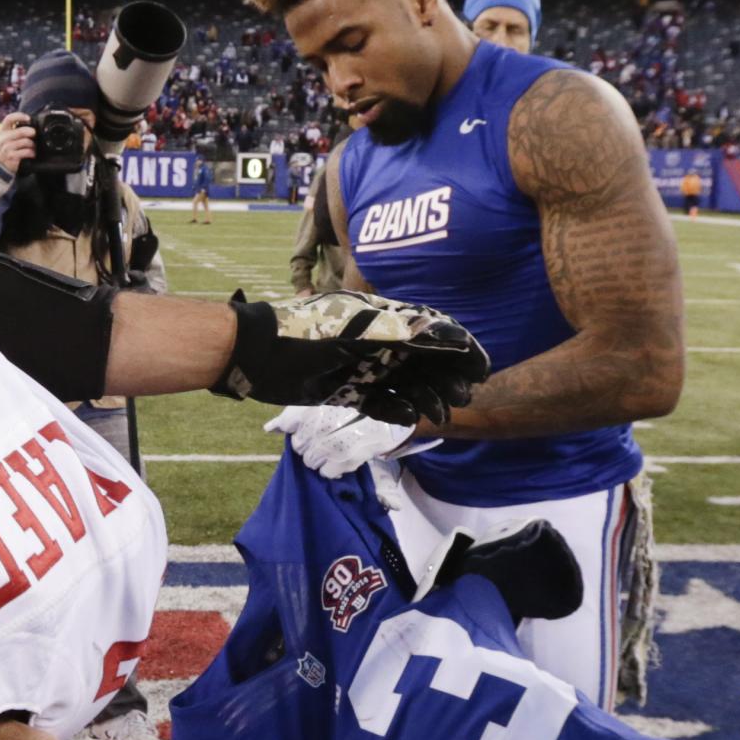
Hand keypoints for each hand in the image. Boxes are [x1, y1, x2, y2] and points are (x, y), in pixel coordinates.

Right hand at [0, 111, 34, 175]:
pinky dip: (32, 153)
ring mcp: (6, 149)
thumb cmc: (8, 146)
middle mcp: (3, 139)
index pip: (9, 119)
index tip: (28, 118)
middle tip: (34, 133)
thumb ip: (17, 129)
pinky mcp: (11, 157)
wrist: (1, 163)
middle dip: (30, 132)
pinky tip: (32, 153)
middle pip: (20, 131)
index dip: (19, 116)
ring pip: (25, 142)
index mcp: (3, 130)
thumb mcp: (9, 136)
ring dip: (32, 144)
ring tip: (33, 146)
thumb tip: (33, 124)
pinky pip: (26, 152)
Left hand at [215, 290, 490, 427]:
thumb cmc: (306, 332)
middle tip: (463, 397)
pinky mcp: (349, 391)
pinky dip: (396, 412)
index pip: (434, 332)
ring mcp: (366, 368)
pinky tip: (408, 418)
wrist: (258, 354)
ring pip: (408, 385)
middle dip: (448, 379)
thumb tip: (450, 334)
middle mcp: (380, 343)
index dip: (461, 349)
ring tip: (439, 413)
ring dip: (427, 398)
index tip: (481, 369)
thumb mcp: (357, 328)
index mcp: (385, 320)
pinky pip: (382, 404)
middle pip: (426, 362)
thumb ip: (402, 331)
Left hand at [265, 403, 417, 477]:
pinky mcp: (350, 458)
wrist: (391, 419)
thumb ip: (293, 416)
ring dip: (317, 458)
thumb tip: (269, 429)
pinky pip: (326, 472)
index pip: (290, 422)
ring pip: (310, 460)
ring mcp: (338, 440)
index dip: (296, 428)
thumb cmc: (353, 410)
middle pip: (299, 444)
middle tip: (323, 439)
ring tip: (331, 450)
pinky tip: (339, 459)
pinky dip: (330, 469)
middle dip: (307, 445)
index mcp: (319, 403)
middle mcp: (327, 420)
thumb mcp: (322, 406)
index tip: (306, 427)